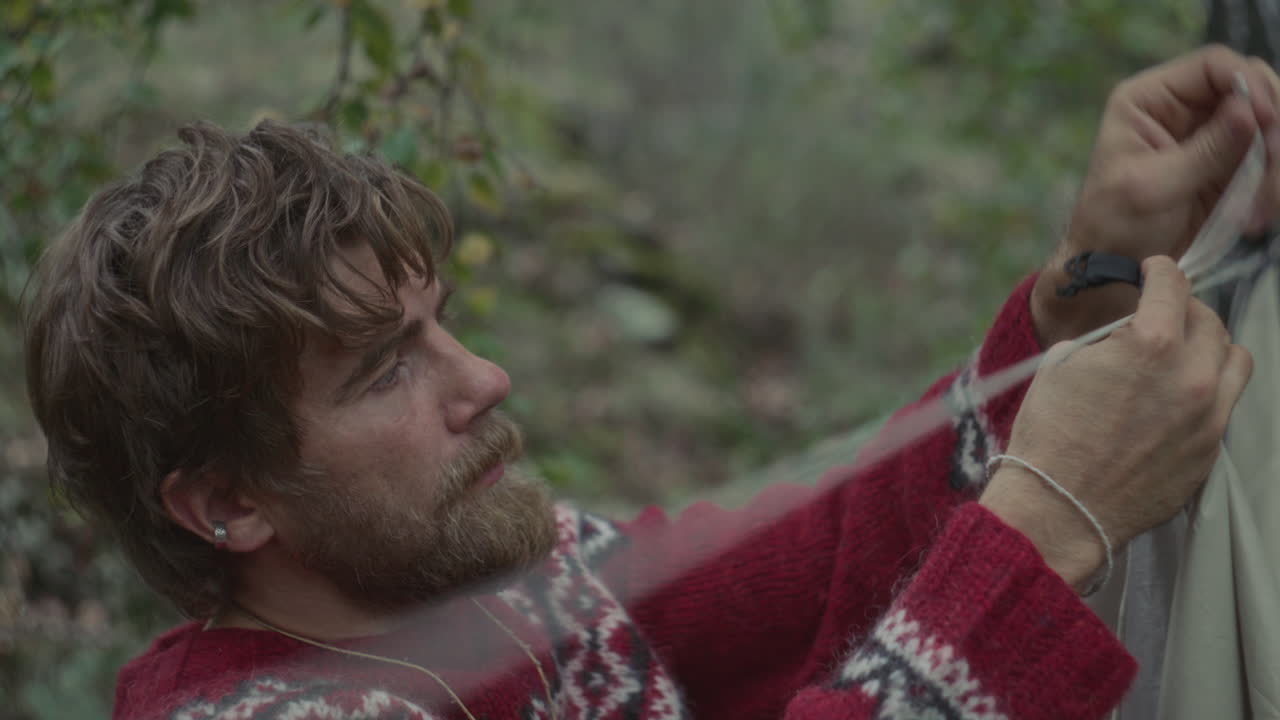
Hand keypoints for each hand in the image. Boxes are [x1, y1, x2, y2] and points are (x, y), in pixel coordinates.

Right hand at [983, 257, 1252, 589]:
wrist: (1058, 508)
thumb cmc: (1049, 437)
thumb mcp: (1062, 366)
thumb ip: (1106, 340)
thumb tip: (1122, 334)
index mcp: (1150, 344)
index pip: (1173, 285)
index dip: (1159, 271)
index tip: (1153, 271)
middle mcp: (1191, 375)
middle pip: (1209, 320)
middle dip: (1182, 310)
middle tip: (1160, 316)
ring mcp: (1208, 416)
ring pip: (1234, 358)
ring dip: (1209, 347)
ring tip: (1182, 355)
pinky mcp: (1210, 450)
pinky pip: (1225, 404)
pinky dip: (1207, 390)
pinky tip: (1175, 399)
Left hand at [1033, 45, 1279, 346]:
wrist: (1113, 269)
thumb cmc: (1116, 226)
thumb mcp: (1154, 188)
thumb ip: (1206, 150)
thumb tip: (1249, 110)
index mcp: (1148, 100)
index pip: (1213, 65)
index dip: (1249, 84)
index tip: (1267, 122)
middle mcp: (1180, 108)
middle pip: (1252, 90)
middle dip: (1271, 127)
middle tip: (1272, 164)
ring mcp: (1209, 135)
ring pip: (1267, 126)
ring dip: (1274, 163)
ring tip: (1260, 209)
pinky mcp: (1228, 164)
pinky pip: (1267, 160)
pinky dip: (1271, 184)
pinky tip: (1256, 217)